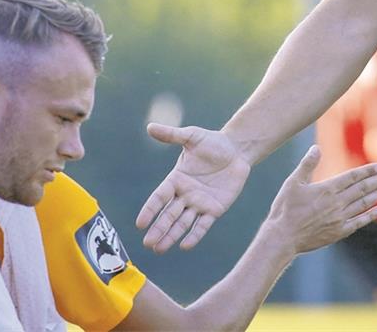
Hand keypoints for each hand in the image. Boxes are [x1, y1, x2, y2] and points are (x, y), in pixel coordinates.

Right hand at [136, 123, 251, 252]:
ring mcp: (199, 203)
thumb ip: (172, 135)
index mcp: (176, 179)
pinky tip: (185, 246)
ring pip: (182, 223)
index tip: (140, 223)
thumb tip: (150, 127)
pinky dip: (195, 235)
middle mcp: (185, 194)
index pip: (159, 197)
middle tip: (148, 243)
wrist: (237, 149)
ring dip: (171, 236)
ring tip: (159, 248)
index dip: (150, 210)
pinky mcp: (215, 208)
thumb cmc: (212, 142)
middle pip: (169, 214)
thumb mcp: (192, 136)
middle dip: (158, 229)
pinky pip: (203, 224)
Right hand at [266, 146, 376, 254]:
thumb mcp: (293, 182)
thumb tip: (316, 148)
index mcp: (327, 189)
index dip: (368, 171)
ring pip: (364, 203)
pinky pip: (359, 222)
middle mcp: (337, 202)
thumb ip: (307, 165)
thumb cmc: (285, 209)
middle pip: (363, 189)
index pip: (353, 177)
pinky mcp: (338, 232)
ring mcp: (339, 218)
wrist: (282, 237)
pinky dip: (370, 215)